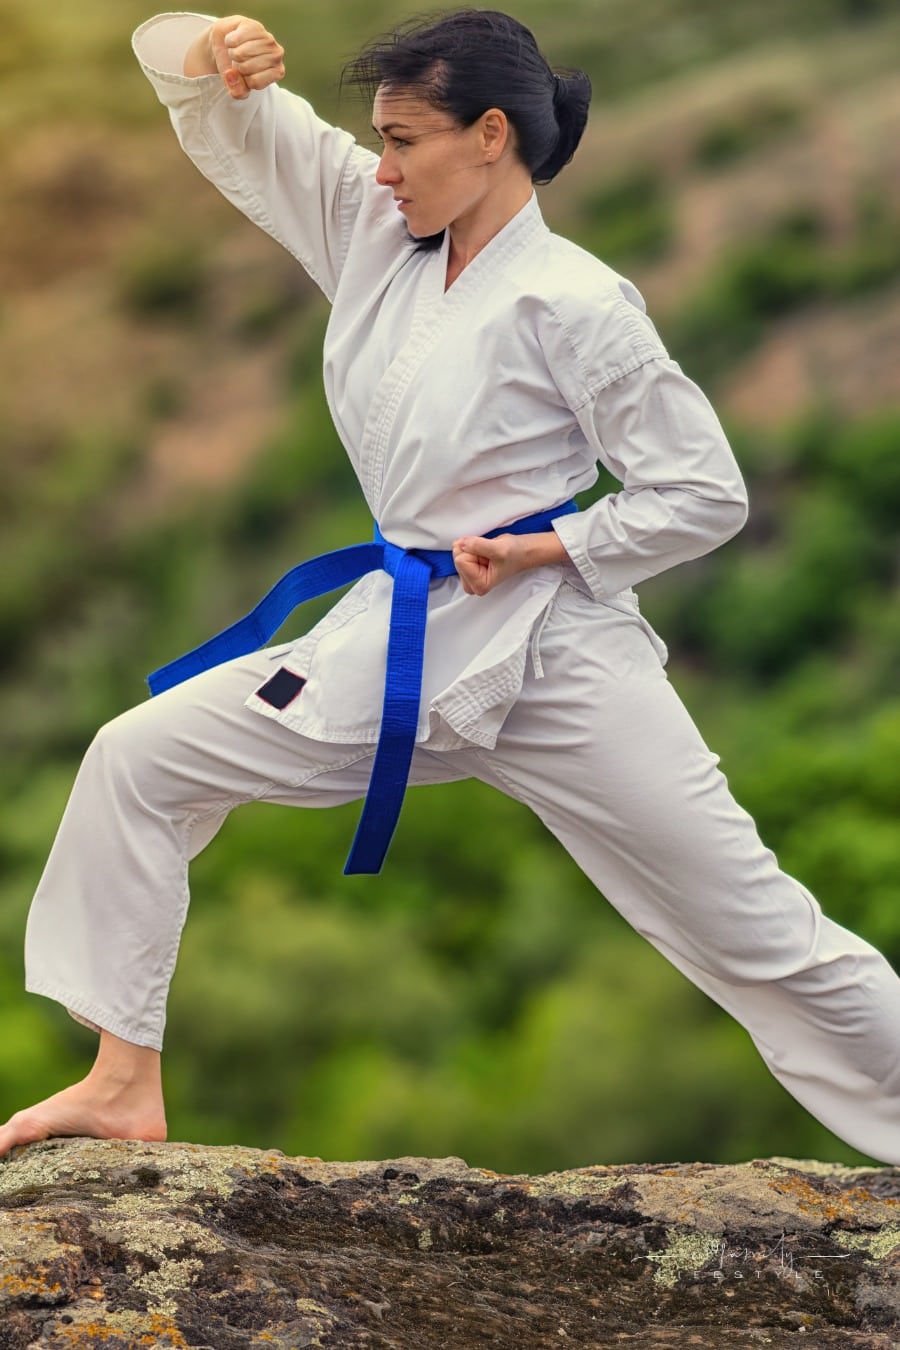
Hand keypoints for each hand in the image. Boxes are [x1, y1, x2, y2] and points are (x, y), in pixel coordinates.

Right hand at [185, 16, 285, 99]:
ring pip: (241, 53)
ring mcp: (268, 38)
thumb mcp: (237, 86)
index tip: (245, 74)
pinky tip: (234, 40)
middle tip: (240, 61)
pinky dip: (229, 41)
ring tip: (237, 50)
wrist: (227, 43)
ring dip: (233, 53)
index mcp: (277, 73)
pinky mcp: (254, 25)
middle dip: (237, 66)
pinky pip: (235, 40)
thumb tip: (231, 74)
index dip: (243, 79)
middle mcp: (277, 55)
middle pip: (247, 67)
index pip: (255, 82)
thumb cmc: (236, 67)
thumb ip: (237, 91)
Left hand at [452, 530, 568, 595]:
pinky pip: (461, 550)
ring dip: (472, 548)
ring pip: (458, 553)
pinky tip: (483, 552)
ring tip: (488, 553)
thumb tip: (461, 543)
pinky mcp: (468, 567)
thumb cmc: (515, 554)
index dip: (475, 552)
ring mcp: (469, 576)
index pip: (460, 561)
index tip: (489, 555)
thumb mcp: (498, 549)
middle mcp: (472, 584)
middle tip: (489, 554)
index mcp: (479, 585)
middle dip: (472, 550)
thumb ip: (477, 546)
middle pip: (457, 558)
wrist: (522, 551)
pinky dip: (471, 546)